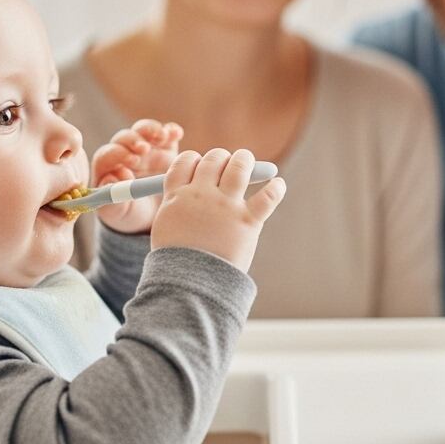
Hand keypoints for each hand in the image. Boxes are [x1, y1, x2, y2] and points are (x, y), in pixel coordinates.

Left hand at [91, 119, 184, 233]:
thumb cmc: (129, 213)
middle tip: (145, 149)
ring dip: (151, 129)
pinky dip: (171, 130)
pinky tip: (176, 134)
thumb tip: (112, 181)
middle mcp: (125, 154)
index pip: (107, 155)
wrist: (155, 216)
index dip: (117, 155)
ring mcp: (146, 148)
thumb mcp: (120, 213)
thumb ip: (112, 201)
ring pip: (143, 130)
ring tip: (162, 136)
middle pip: (124, 138)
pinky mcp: (165, 147)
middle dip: (134, 140)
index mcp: (109, 168)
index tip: (132, 163)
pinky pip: (167, 133)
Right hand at [150, 148, 285, 270]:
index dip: (195, 159)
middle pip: (213, 159)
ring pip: (239, 167)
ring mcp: (226, 206)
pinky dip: (276, 188)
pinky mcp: (247, 221)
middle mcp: (201, 195)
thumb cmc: (177, 261)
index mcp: (177, 196)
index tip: (201, 166)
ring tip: (247, 163)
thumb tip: (186, 189)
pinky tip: (278, 184)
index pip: (185, 161)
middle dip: (221, 158)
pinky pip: (268, 196)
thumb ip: (176, 205)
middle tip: (228, 164)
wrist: (190, 285)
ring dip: (244, 161)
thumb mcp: (166, 227)